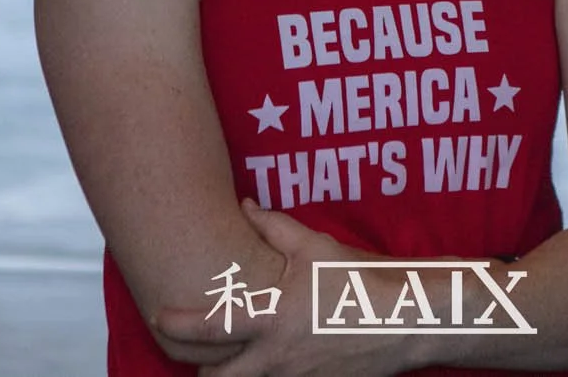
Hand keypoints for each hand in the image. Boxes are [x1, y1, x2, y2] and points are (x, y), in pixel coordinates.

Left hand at [152, 204, 398, 376]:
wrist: (408, 324)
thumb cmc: (361, 282)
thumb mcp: (316, 248)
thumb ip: (274, 229)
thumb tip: (246, 207)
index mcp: (271, 321)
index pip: (209, 329)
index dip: (177, 325)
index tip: (159, 317)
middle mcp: (276, 359)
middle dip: (204, 373)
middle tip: (201, 355)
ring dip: (239, 375)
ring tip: (237, 356)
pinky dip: (272, 376)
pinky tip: (279, 358)